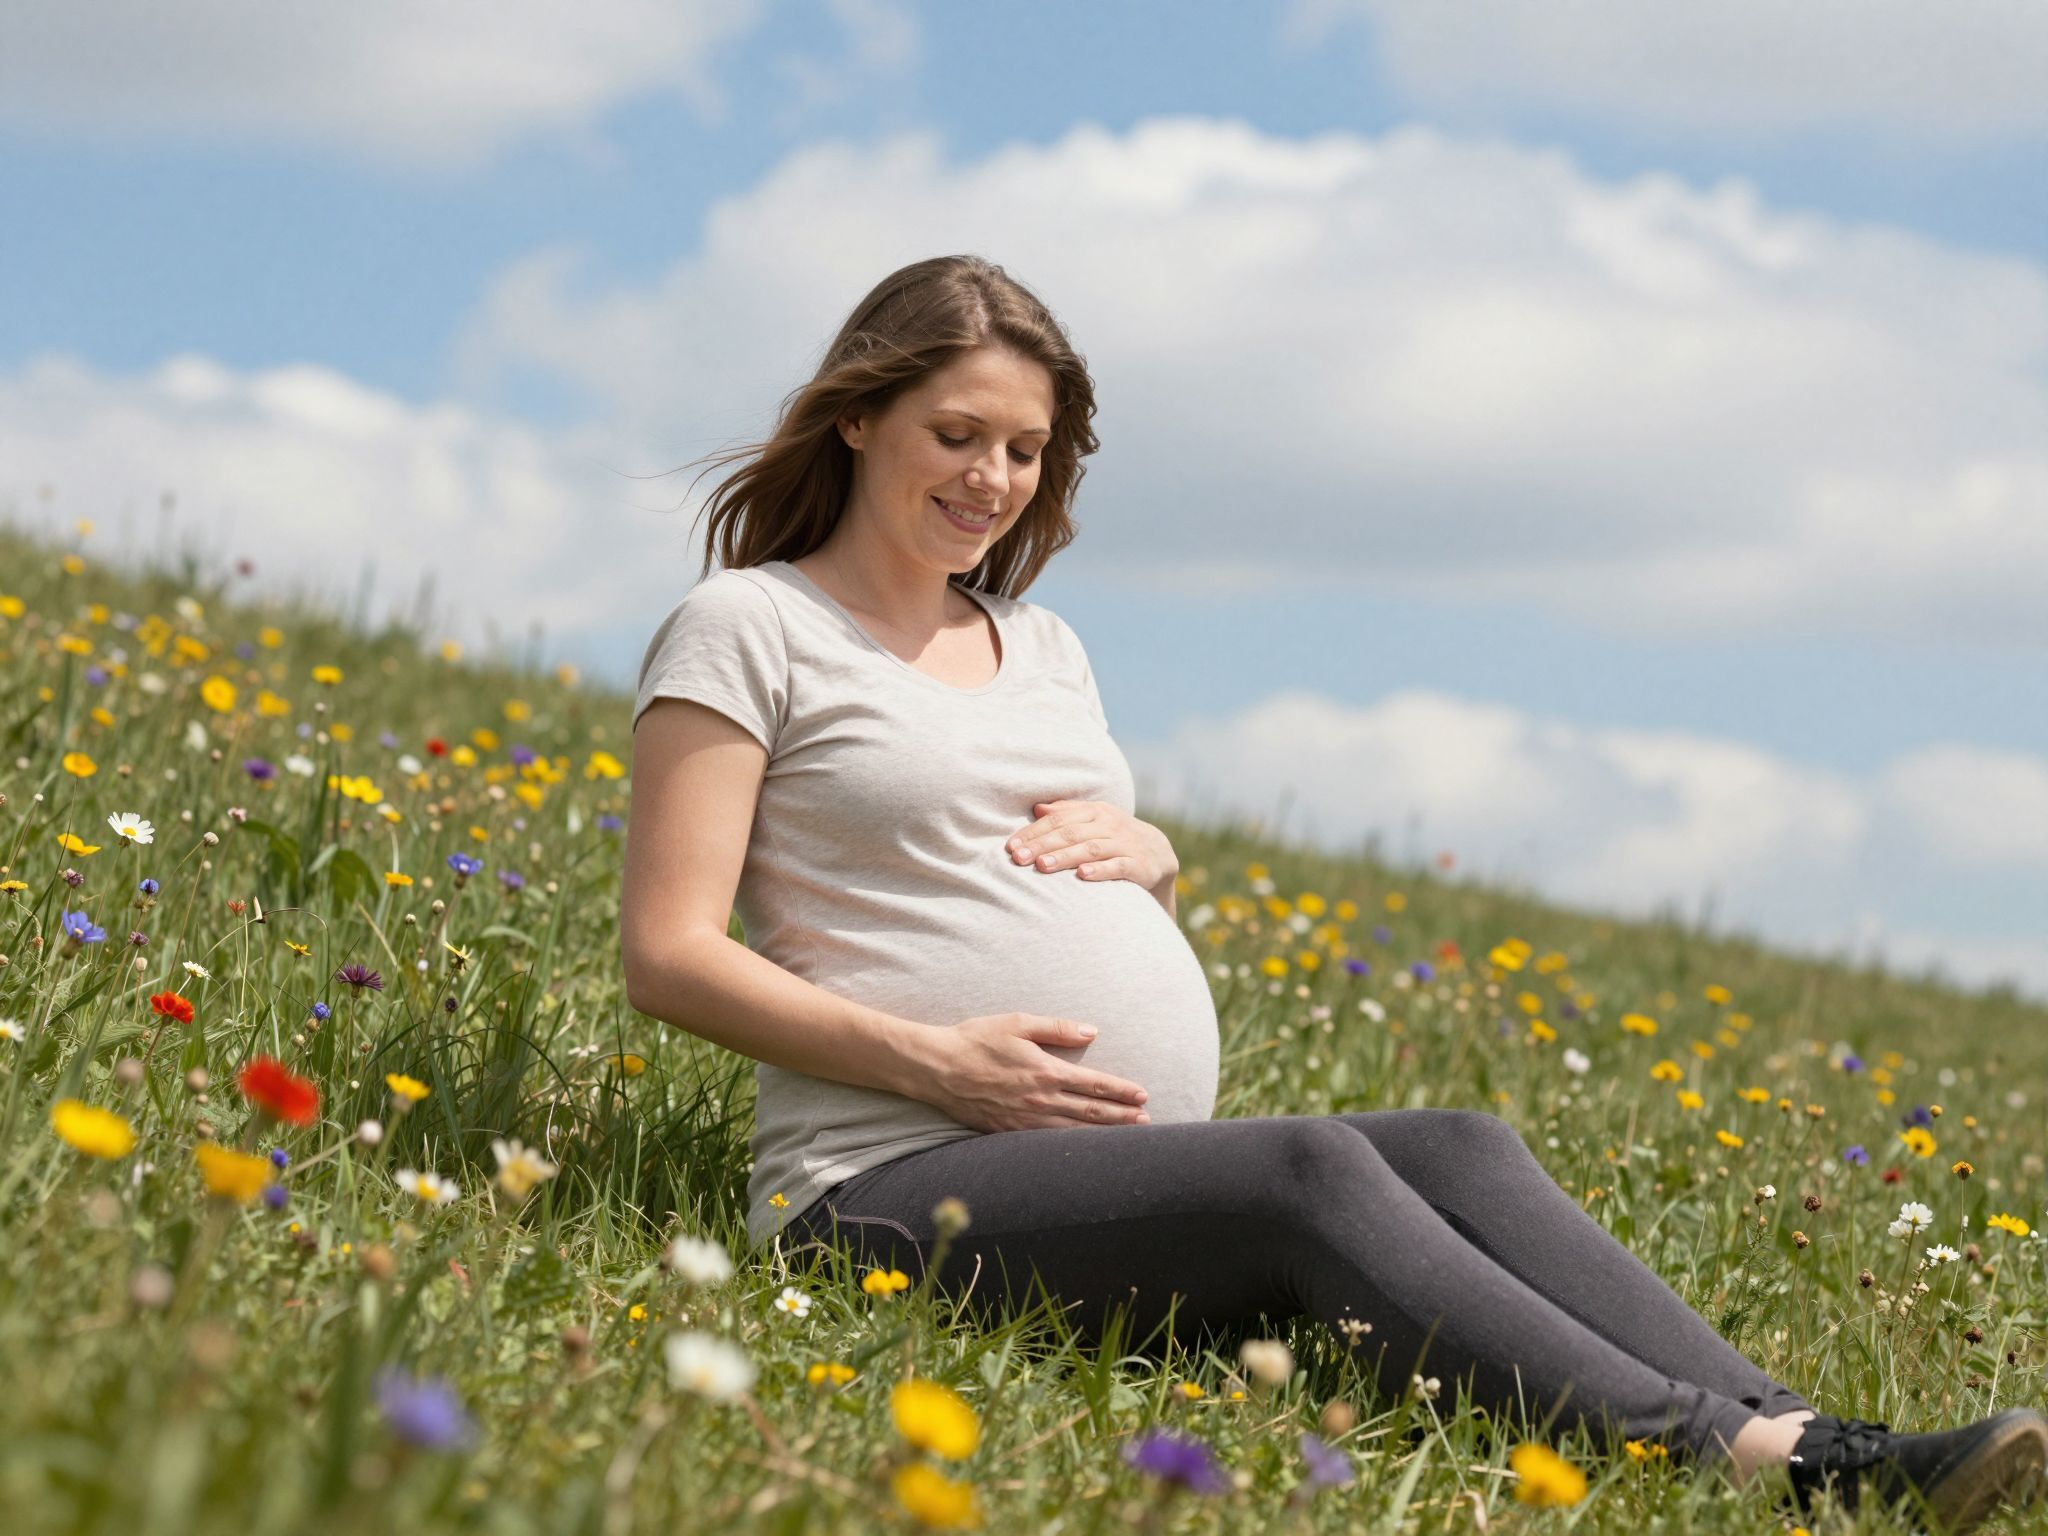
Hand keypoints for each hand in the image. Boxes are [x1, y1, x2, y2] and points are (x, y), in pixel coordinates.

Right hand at [924, 1013, 1152, 1132]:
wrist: (938, 1068)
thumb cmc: (976, 1040)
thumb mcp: (1017, 1023)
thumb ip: (1057, 1028)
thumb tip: (1092, 1031)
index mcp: (1045, 1071)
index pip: (1093, 1084)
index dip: (1121, 1091)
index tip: (1142, 1094)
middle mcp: (1040, 1099)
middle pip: (1090, 1112)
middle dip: (1121, 1116)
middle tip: (1146, 1119)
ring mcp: (1025, 1120)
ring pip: (1073, 1130)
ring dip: (1103, 1133)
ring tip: (1126, 1135)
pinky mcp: (1009, 1131)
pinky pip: (1048, 1141)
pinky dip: (1072, 1144)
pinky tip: (1084, 1145)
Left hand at [1005, 799, 1177, 892]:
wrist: (1160, 854)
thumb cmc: (1115, 838)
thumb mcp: (1094, 821)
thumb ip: (1067, 814)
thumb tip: (1038, 808)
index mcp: (1095, 812)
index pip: (1059, 819)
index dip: (1034, 832)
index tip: (1011, 846)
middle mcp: (1109, 824)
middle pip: (1071, 833)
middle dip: (1042, 845)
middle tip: (1018, 858)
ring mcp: (1125, 844)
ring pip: (1091, 849)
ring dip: (1065, 857)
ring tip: (1041, 867)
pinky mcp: (1139, 865)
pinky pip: (1118, 866)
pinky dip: (1100, 870)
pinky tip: (1082, 876)